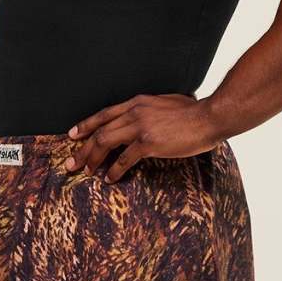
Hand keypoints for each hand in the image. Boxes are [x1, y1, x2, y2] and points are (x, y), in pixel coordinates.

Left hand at [63, 94, 223, 180]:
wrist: (209, 116)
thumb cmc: (194, 111)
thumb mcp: (166, 102)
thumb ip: (150, 109)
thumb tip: (146, 118)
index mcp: (138, 102)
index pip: (105, 113)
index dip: (86, 125)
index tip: (73, 135)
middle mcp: (134, 112)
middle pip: (99, 130)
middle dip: (82, 148)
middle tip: (72, 162)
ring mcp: (140, 127)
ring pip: (105, 143)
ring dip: (92, 159)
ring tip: (86, 172)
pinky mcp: (148, 142)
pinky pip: (124, 159)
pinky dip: (114, 170)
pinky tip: (109, 179)